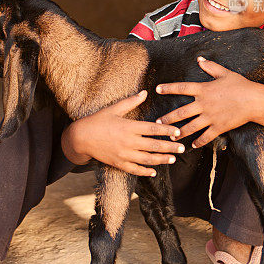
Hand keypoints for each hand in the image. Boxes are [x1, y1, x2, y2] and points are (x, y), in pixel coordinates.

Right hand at [61, 90, 185, 175]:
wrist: (80, 138)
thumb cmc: (97, 120)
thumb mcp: (114, 109)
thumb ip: (131, 102)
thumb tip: (145, 92)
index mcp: (129, 127)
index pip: (153, 129)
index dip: (167, 130)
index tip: (178, 132)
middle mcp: (128, 142)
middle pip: (154, 146)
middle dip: (170, 147)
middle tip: (182, 148)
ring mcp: (123, 154)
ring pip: (147, 159)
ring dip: (162, 160)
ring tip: (173, 159)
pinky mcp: (118, 163)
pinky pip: (135, 169)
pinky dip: (145, 171)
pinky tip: (154, 171)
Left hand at [155, 58, 260, 147]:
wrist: (254, 100)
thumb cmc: (240, 85)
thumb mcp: (224, 72)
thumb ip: (210, 66)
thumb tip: (199, 59)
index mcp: (203, 89)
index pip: (181, 88)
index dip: (168, 88)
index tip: (157, 90)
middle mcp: (204, 104)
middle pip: (181, 112)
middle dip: (168, 118)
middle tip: (157, 123)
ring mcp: (210, 117)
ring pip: (190, 127)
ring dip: (179, 133)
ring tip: (171, 136)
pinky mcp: (219, 127)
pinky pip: (206, 136)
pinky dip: (199, 142)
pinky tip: (193, 145)